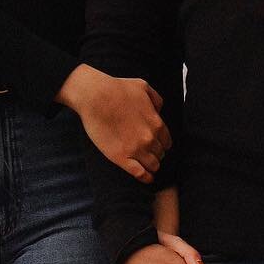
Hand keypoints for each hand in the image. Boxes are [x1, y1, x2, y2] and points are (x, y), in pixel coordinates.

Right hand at [57, 65, 170, 182]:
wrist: (96, 96)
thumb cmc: (117, 89)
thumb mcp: (143, 87)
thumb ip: (156, 99)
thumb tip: (159, 111)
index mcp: (156, 123)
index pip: (167, 142)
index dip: (162, 143)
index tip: (156, 144)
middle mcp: (149, 138)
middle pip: (160, 154)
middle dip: (156, 153)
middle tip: (148, 152)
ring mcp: (135, 149)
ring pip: (153, 165)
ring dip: (151, 165)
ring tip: (146, 164)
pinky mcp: (121, 157)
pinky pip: (140, 174)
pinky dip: (145, 177)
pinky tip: (146, 177)